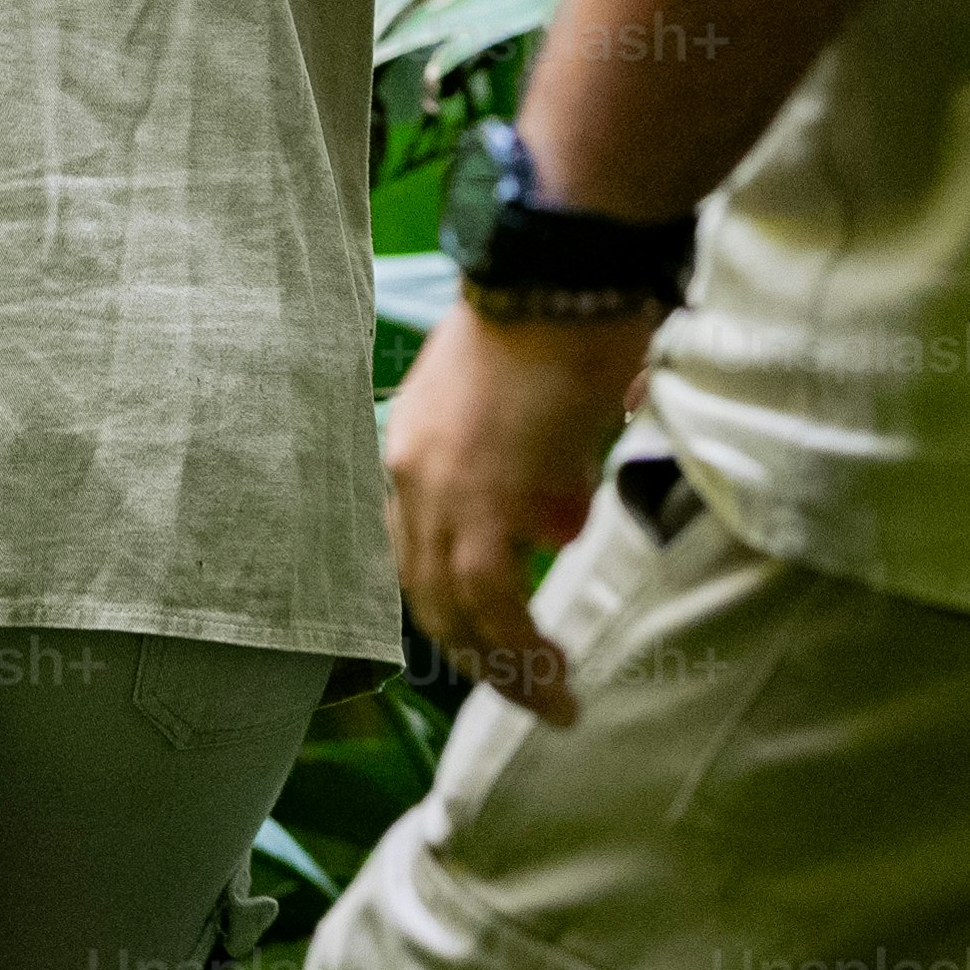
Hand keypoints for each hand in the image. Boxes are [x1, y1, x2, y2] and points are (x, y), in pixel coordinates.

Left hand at [384, 299, 654, 723]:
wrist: (561, 268)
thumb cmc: (561, 311)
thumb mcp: (524, 396)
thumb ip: (531, 460)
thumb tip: (559, 512)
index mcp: (409, 442)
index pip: (410, 547)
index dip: (446, 601)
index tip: (485, 636)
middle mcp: (408, 474)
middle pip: (425, 591)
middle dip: (474, 653)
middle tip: (522, 688)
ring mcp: (441, 493)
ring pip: (459, 612)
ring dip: (505, 669)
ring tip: (551, 701)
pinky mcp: (486, 507)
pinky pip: (498, 607)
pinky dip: (524, 658)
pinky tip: (556, 687)